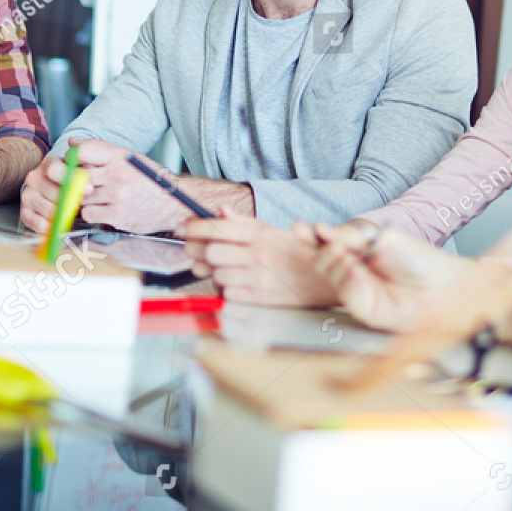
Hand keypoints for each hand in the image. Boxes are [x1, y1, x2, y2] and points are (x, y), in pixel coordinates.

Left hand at [22, 138, 186, 234]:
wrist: (175, 203)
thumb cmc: (150, 179)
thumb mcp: (129, 157)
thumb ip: (100, 149)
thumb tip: (72, 143)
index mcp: (120, 157)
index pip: (82, 151)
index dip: (72, 158)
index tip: (73, 164)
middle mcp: (118, 175)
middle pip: (75, 175)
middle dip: (71, 180)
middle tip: (77, 183)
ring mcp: (117, 196)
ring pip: (80, 196)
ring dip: (83, 198)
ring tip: (97, 196)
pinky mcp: (117, 216)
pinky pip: (88, 214)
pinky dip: (91, 212)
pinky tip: (102, 208)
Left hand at [182, 213, 337, 305]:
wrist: (329, 280)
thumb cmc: (301, 254)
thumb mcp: (277, 232)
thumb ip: (247, 223)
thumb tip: (221, 212)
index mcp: (262, 234)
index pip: (219, 228)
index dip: (194, 228)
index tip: (182, 229)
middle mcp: (258, 255)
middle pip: (211, 251)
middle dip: (199, 252)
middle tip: (195, 251)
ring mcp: (258, 278)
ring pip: (217, 274)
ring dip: (214, 272)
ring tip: (222, 268)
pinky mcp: (259, 298)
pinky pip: (228, 293)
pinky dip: (226, 289)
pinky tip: (235, 283)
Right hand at [311, 223, 471, 329]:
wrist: (442, 285)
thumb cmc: (418, 259)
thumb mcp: (384, 238)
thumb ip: (351, 236)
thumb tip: (322, 231)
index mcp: (358, 251)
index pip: (327, 243)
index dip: (311, 236)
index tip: (300, 228)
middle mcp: (354, 271)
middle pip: (322, 259)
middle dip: (321, 249)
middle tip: (330, 242)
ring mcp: (357, 290)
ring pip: (330, 275)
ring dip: (334, 262)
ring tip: (348, 257)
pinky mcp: (363, 308)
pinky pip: (345, 293)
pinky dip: (347, 280)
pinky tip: (356, 272)